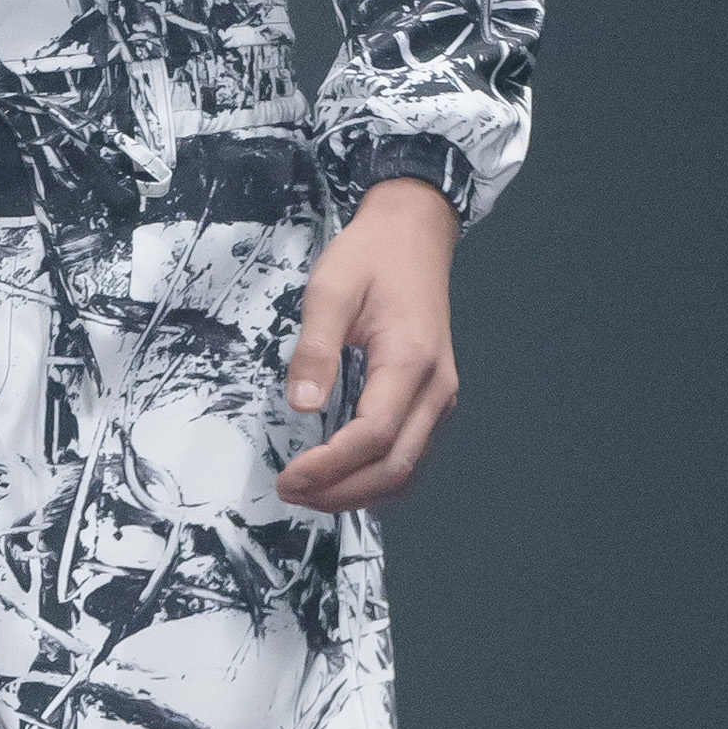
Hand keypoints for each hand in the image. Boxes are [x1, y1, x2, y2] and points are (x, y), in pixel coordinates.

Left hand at [275, 177, 460, 512]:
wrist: (413, 235)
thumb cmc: (371, 256)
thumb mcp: (330, 289)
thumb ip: (315, 348)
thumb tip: (300, 405)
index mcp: (410, 360)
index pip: (374, 434)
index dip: (330, 466)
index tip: (288, 477)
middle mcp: (435, 388)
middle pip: (396, 466)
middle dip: (341, 491)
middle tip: (290, 492)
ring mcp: (439, 397)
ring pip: (406, 469)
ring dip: (358, 492)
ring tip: (308, 492)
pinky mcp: (432, 400)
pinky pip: (408, 453)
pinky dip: (373, 476)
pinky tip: (338, 476)